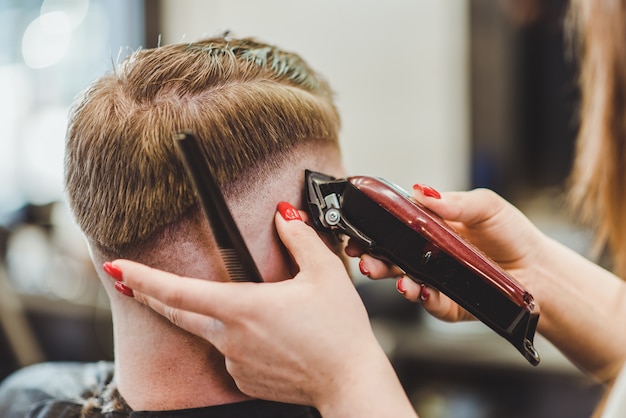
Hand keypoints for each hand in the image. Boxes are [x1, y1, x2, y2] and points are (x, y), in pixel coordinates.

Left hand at [107, 202, 416, 417]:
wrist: (349, 382)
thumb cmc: (340, 331)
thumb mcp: (325, 274)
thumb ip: (299, 238)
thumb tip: (284, 216)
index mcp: (244, 308)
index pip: (178, 292)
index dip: (143, 278)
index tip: (117, 268)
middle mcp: (231, 337)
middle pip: (179, 312)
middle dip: (150, 295)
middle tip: (130, 282)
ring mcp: (235, 362)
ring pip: (213, 331)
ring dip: (218, 316)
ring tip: (264, 312)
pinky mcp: (244, 379)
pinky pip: (232, 353)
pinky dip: (239, 339)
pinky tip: (272, 336)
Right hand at [346, 185, 546, 322]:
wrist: (539, 271)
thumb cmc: (512, 235)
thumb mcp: (486, 207)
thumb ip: (454, 201)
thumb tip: (422, 190)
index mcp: (429, 228)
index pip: (393, 226)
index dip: (372, 227)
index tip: (358, 227)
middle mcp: (426, 255)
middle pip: (389, 255)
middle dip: (371, 257)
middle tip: (361, 257)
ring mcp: (435, 280)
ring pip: (403, 280)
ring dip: (390, 278)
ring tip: (389, 275)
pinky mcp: (447, 304)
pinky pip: (429, 303)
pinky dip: (422, 298)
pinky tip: (420, 291)